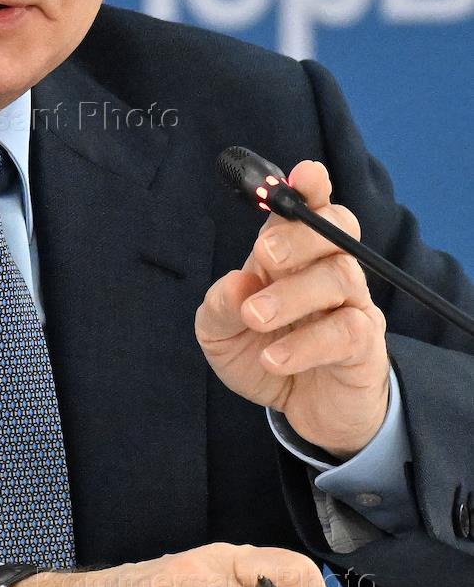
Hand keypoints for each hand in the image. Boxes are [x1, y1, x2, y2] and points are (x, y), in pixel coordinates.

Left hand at [196, 159, 389, 457]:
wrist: (304, 412)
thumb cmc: (263, 354)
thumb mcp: (221, 333)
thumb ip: (220, 305)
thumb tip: (238, 282)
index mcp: (291, 254)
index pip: (308, 208)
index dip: (310, 187)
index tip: (304, 174)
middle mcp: (327, 270)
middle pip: (335, 228)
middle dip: (301, 234)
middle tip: (264, 256)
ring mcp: (352, 305)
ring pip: (341, 275)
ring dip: (293, 294)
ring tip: (254, 317)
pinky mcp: (365, 347)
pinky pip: (347, 332)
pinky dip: (307, 343)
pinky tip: (274, 357)